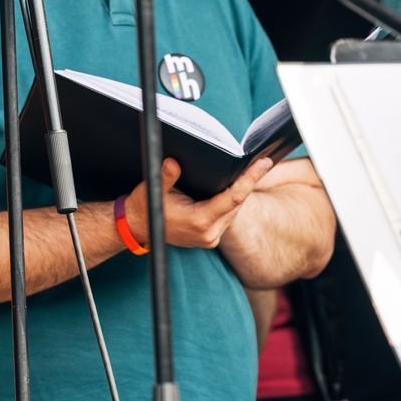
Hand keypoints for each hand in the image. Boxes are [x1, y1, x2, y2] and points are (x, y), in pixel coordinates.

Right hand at [123, 156, 272, 251]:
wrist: (137, 227)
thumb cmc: (146, 208)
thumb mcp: (154, 189)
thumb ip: (166, 176)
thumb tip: (173, 162)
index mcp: (200, 221)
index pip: (234, 197)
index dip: (250, 179)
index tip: (263, 164)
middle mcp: (209, 233)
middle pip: (238, 204)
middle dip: (248, 183)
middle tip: (259, 163)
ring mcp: (211, 238)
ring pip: (234, 211)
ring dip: (240, 193)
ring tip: (249, 174)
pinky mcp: (210, 238)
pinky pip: (228, 218)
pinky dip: (231, 203)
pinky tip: (232, 190)